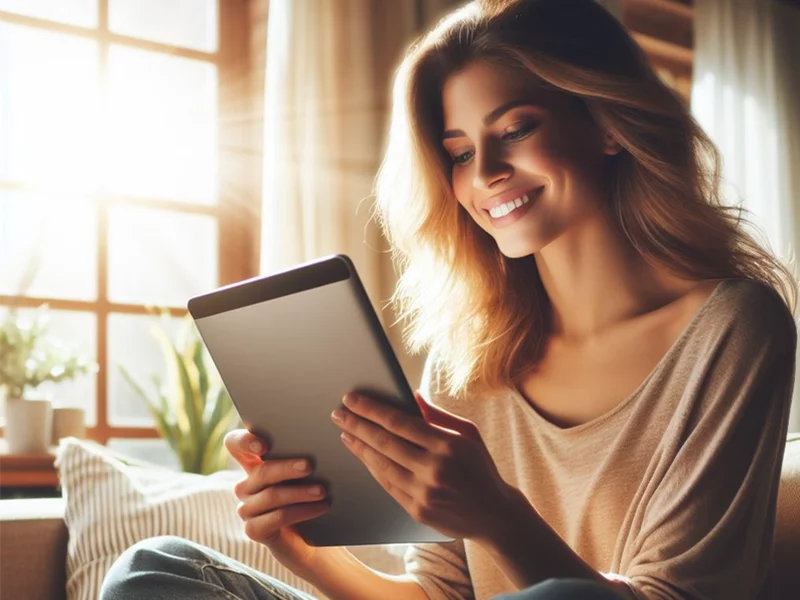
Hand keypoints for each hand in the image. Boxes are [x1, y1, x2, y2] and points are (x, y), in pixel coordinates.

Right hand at [225, 429, 333, 576]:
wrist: (310, 537)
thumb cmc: (308, 497)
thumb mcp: (305, 474)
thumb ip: (301, 456)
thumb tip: (318, 440)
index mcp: (253, 464)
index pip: (235, 444)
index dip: (244, 441)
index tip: (264, 445)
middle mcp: (246, 485)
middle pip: (261, 472)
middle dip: (287, 468)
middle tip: (310, 466)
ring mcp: (247, 509)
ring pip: (271, 495)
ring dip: (299, 492)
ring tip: (322, 491)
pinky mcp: (253, 530)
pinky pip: (277, 518)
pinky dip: (301, 511)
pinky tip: (319, 508)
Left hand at [331, 391, 517, 542]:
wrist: (494, 515)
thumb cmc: (480, 467)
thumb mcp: (467, 434)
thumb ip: (437, 414)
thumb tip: (411, 394)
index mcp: (447, 444)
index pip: (399, 422)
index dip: (371, 409)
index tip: (352, 399)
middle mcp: (434, 468)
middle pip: (384, 442)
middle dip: (357, 425)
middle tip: (338, 413)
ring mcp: (424, 492)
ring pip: (381, 465)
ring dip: (359, 448)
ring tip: (345, 433)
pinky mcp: (417, 511)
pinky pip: (387, 485)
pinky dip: (372, 469)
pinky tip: (362, 456)